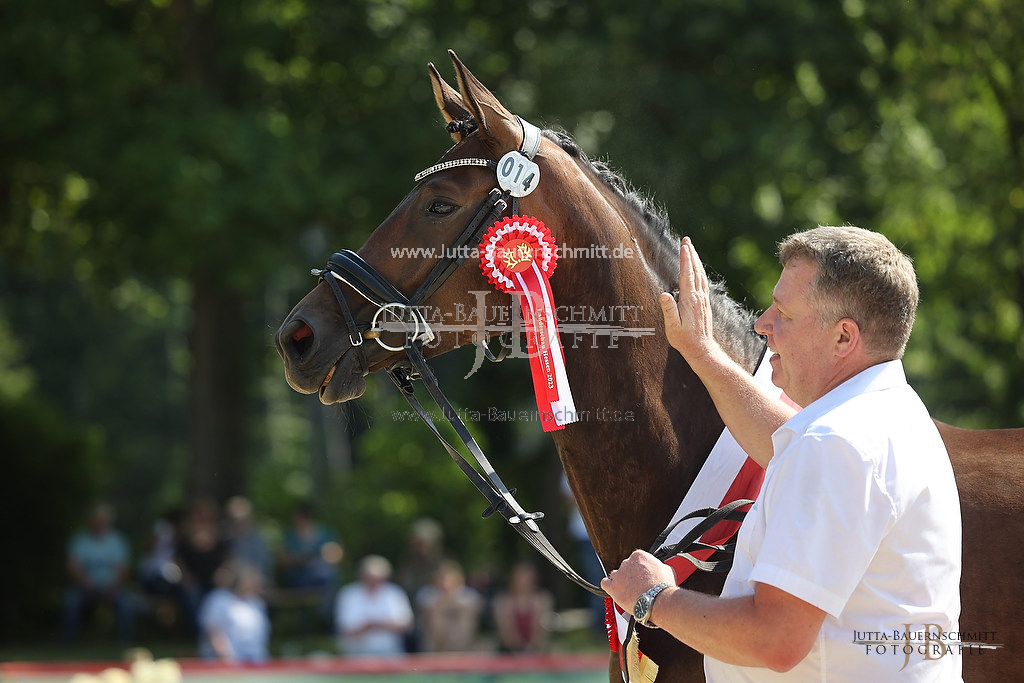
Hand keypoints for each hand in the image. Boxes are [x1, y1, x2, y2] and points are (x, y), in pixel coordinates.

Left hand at [600, 550, 675, 614]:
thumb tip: (659, 568)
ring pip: (615, 575)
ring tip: (628, 591)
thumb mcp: (667, 570)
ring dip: (620, 582)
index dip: (639, 569)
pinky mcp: (613, 587)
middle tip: (637, 586)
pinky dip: (608, 586)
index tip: (641, 576)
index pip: (635, 560)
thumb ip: (658, 566)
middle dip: (630, 576)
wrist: (658, 600)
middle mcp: (627, 563)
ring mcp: (619, 575)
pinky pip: (605, 583)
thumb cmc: (663, 587)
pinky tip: (614, 590)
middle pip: (625, 568)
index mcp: (639, 556)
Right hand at [659, 236, 719, 363]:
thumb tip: (664, 294)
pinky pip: (703, 282)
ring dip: (696, 260)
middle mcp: (699, 297)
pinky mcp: (705, 303)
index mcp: (689, 300)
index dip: (685, 259)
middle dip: (691, 254)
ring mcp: (704, 299)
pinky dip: (700, 271)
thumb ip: (668, 310)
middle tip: (687, 240)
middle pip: (696, 270)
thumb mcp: (672, 327)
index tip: (684, 245)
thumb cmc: (684, 339)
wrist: (702, 349)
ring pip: (701, 275)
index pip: (687, 275)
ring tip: (691, 249)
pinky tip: (698, 269)